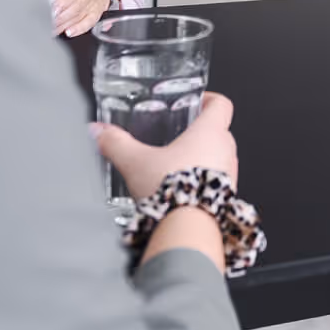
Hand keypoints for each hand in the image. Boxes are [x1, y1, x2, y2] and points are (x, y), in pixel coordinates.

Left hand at [52, 0, 109, 37]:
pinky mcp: (97, 14)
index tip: (50, 10)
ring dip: (64, 25)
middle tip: (47, 21)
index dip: (60, 3)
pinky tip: (68, 32)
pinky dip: (78, 29)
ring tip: (52, 29)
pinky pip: (88, 24)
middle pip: (75, 7)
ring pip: (79, 17)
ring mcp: (95, 4)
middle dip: (59, 17)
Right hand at [92, 92, 239, 200]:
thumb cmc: (172, 192)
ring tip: (178, 165)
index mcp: (210, 133)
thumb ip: (115, 143)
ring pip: (220, 158)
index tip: (197, 101)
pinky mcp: (227, 199)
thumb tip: (99, 131)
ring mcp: (230, 176)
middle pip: (220, 131)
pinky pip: (218, 184)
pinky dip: (204, 183)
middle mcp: (226, 152)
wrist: (187, 230)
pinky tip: (183, 191)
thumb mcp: (134, 162)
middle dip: (200, 132)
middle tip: (180, 134)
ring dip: (204, 159)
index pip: (221, 104)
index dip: (209, 99)